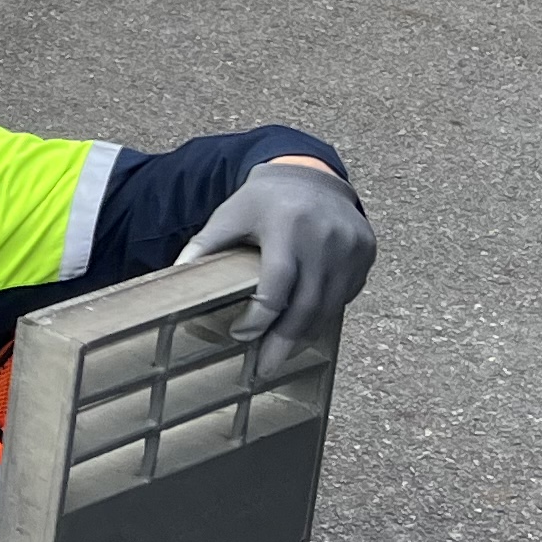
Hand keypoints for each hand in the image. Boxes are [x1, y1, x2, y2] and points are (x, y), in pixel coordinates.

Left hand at [183, 155, 373, 370]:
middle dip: (284, 342)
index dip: (259, 318)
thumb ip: (205, 244)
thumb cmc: (264, 199)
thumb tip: (176, 273)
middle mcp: (324, 239)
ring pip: (330, 306)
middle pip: (306, 305)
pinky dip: (325, 313)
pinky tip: (305, 325)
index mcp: (287, 227)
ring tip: (283, 355)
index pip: (277, 287)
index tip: (240, 334)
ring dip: (306, 335)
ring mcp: (350, 246)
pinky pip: (346, 294)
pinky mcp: (365, 252)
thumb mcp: (230, 214)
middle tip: (266, 367)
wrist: (311, 173)